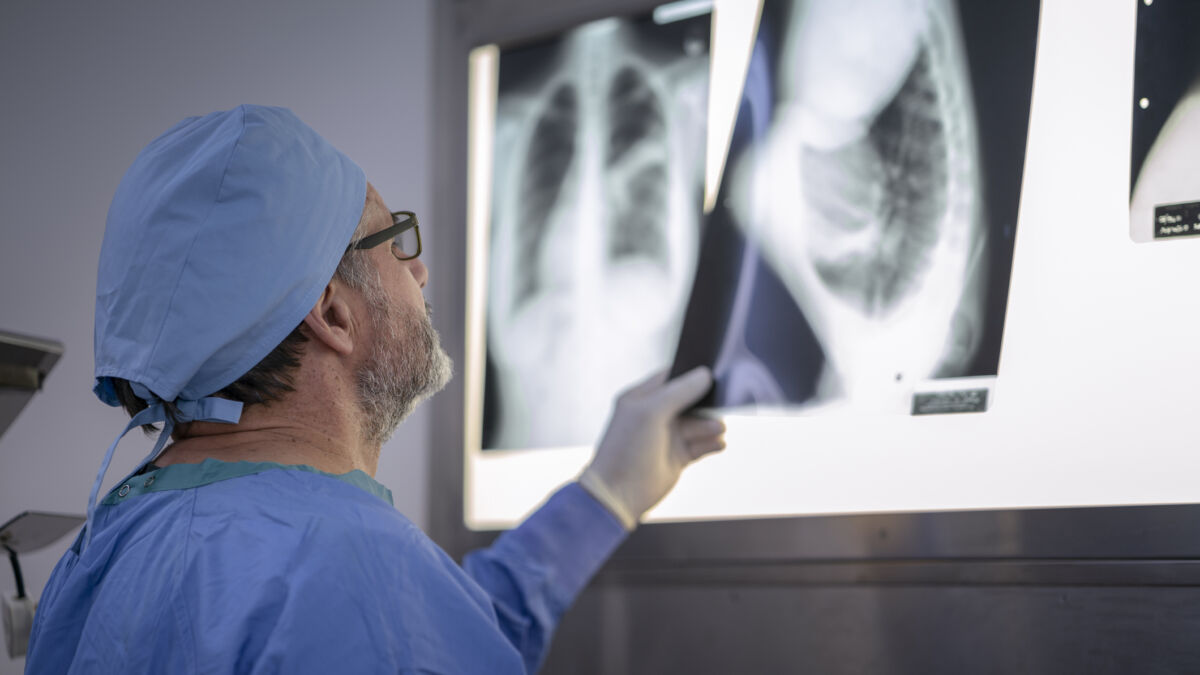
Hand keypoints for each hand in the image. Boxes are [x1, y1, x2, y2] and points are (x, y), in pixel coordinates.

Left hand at [578, 367, 725, 528]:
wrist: (619, 493)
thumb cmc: (627, 449)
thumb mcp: (651, 412)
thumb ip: (679, 392)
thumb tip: (704, 375)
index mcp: (642, 398)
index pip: (671, 377)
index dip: (690, 375)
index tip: (712, 374)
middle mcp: (655, 415)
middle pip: (690, 401)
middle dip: (706, 403)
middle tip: (721, 406)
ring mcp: (667, 436)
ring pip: (698, 423)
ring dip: (711, 425)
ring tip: (718, 430)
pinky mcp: (677, 456)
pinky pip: (701, 445)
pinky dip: (712, 443)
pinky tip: (718, 444)